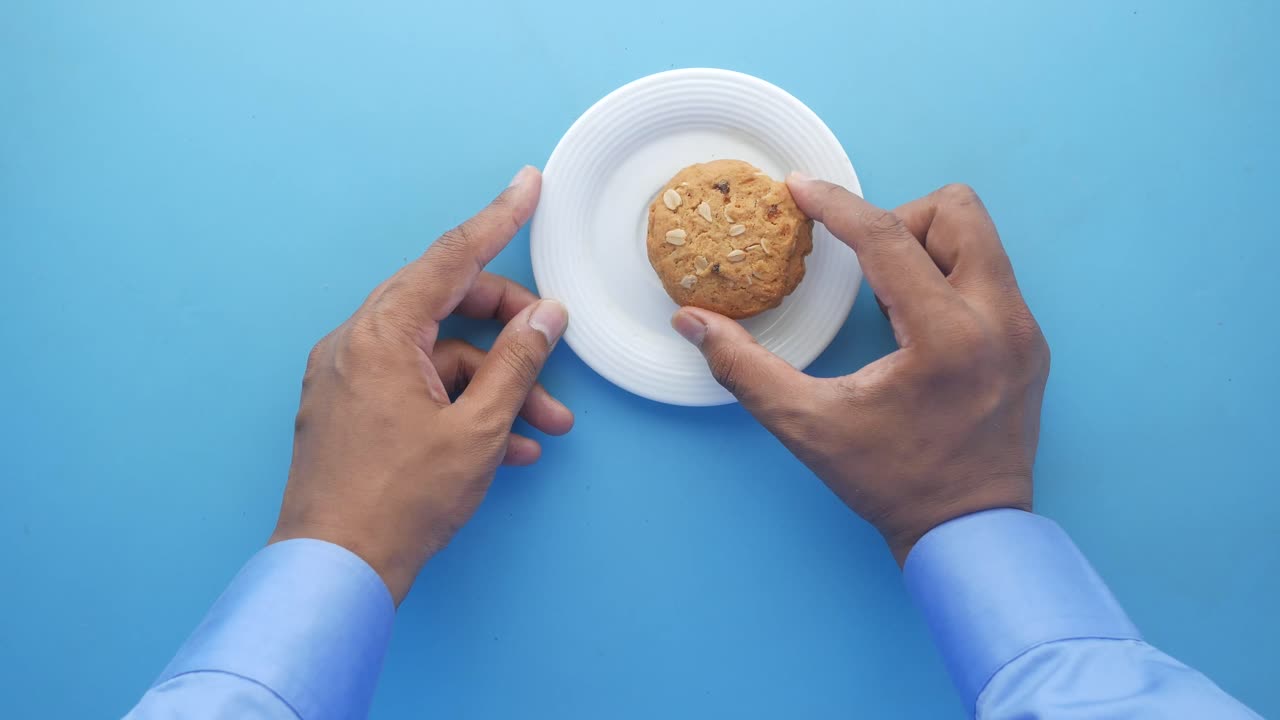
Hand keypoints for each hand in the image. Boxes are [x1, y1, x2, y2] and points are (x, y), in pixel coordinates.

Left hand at [270, 166, 571, 603]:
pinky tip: (508, 449)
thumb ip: (517, 363)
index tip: (528, 185)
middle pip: (445, 305)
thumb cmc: (400, 502)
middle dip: (508, 328)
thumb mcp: (477, 430)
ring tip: (547, 426)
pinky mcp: (351, 411)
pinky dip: (461, 406)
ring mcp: (349, 378)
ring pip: (437, 356)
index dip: (497, 220)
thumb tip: (546, 318)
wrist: (335, 572)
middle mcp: (355, 343)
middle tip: (552, 340)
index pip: (449, 258)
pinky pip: (415, 388)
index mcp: (380, 334)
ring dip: (495, 384)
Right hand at [672, 179, 1049, 564]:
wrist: (968, 533)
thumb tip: (692, 322)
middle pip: (957, 212)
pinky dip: (948, 278)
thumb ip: (744, 369)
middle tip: (860, 260)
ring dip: (927, 245)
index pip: (889, 239)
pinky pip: (992, 276)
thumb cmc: (890, 483)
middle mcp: (999, 321)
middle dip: (899, 218)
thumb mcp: (807, 427)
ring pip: (981, 238)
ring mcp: (1024, 331)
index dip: (836, 206)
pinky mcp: (1030, 344)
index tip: (799, 189)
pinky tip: (915, 322)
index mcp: (946, 337)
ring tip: (886, 294)